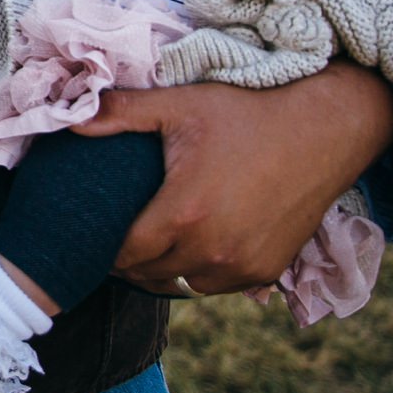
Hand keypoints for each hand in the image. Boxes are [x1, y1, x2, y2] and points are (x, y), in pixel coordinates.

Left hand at [73, 63, 392, 293]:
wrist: (325, 128)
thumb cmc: (247, 112)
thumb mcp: (179, 105)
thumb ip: (120, 113)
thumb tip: (67, 120)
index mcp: (185, 216)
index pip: (123, 255)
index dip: (102, 247)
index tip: (90, 232)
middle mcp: (213, 252)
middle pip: (147, 275)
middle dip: (126, 260)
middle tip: (113, 236)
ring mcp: (244, 267)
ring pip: (181, 286)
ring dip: (161, 271)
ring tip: (147, 243)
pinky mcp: (267, 271)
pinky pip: (217, 287)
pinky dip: (198, 273)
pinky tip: (188, 247)